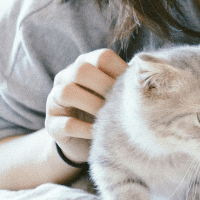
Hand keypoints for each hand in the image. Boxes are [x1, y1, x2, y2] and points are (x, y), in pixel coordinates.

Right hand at [44, 48, 127, 162]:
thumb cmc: (105, 111)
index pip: (102, 57)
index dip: (120, 71)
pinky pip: (66, 123)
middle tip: (119, 104)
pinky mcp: (51, 124)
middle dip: (104, 86)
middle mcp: (65, 77)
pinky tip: (98, 133)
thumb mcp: (114, 94)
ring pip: (67, 92)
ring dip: (92, 105)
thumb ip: (125, 84)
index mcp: (85, 64)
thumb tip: (148, 82)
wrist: (83, 141)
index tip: (132, 89)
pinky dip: (85, 129)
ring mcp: (54, 100)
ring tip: (107, 118)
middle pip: (81, 69)